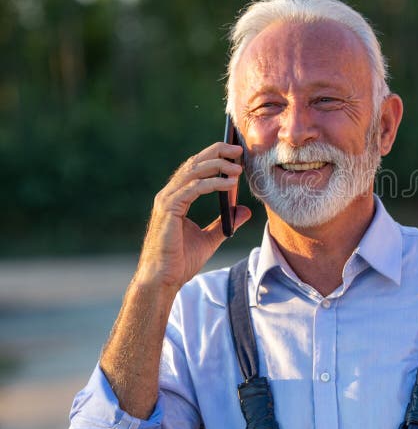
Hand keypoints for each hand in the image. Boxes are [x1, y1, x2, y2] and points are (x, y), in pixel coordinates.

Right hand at [136, 142, 251, 289]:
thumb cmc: (181, 261)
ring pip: (193, 171)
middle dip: (217, 152)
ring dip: (218, 166)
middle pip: (194, 163)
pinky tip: (230, 183)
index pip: (195, 168)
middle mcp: (169, 195)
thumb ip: (225, 221)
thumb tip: (243, 209)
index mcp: (176, 198)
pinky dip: (213, 183)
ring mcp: (167, 200)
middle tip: (238, 148)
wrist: (164, 279)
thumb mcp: (211, 238)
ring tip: (238, 167)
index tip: (236, 152)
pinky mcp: (169, 209)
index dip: (214, 156)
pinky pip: (193, 188)